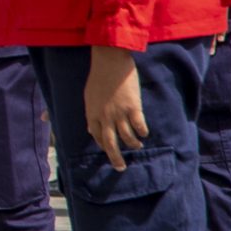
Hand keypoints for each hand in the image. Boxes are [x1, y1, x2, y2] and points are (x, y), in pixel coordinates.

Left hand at [83, 44, 147, 170]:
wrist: (109, 62)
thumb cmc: (98, 76)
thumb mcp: (88, 95)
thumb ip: (89, 113)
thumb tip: (85, 129)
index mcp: (92, 114)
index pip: (97, 135)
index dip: (102, 144)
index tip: (108, 150)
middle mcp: (104, 117)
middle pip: (110, 143)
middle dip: (115, 157)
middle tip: (120, 167)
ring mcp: (119, 113)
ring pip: (127, 137)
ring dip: (133, 144)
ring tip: (137, 146)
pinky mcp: (133, 107)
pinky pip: (139, 126)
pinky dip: (142, 132)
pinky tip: (144, 134)